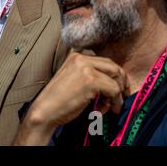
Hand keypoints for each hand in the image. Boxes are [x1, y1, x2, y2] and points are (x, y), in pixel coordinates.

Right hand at [14, 53, 129, 144]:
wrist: (45, 110)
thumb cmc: (58, 100)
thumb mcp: (73, 79)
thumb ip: (89, 75)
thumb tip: (113, 81)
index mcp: (76, 56)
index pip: (105, 62)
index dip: (115, 77)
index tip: (118, 90)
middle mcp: (81, 58)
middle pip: (114, 67)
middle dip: (121, 83)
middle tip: (120, 99)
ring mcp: (86, 68)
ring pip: (117, 78)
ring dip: (118, 95)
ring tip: (110, 107)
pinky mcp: (90, 80)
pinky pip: (114, 89)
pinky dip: (115, 102)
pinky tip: (105, 110)